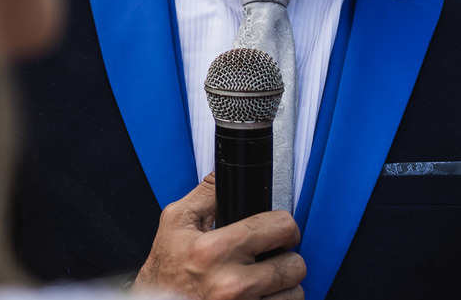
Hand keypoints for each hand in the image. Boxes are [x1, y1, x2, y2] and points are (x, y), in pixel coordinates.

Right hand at [130, 173, 304, 299]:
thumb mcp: (175, 222)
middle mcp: (232, 284)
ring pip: (295, 292)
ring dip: (282, 285)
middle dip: (284, 256)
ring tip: (261, 279)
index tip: (277, 230)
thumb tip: (226, 173)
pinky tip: (258, 295)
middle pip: (295, 264)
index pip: (280, 227)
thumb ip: (207, 194)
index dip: (282, 225)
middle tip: (268, 256)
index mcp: (214, 251)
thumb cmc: (165, 270)